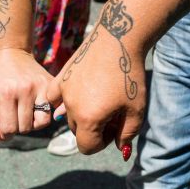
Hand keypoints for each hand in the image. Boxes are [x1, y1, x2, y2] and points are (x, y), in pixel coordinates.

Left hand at [0, 48, 53, 142]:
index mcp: (7, 93)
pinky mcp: (51, 84)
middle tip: (13, 116)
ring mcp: (41, 86)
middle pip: (25, 128)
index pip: (10, 129)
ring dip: (32, 124)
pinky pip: (51, 112)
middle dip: (18, 127)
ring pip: (41, 123)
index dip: (5, 132)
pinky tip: (35, 109)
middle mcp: (25, 89)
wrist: (12, 53)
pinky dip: (44, 115)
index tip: (3, 124)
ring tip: (24, 114)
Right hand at [47, 21, 146, 155]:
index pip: (87, 147)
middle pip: (78, 132)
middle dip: (94, 129)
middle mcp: (71, 108)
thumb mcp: (136, 109)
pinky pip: (53, 98)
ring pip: (67, 116)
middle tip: (112, 113)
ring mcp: (63, 92)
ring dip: (81, 115)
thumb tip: (120, 149)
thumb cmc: (130, 75)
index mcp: (88, 119)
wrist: (119, 39)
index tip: (115, 129)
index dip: (103, 143)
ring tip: (100, 101)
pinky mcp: (60, 78)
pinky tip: (76, 96)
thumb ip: (128, 133)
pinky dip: (62, 102)